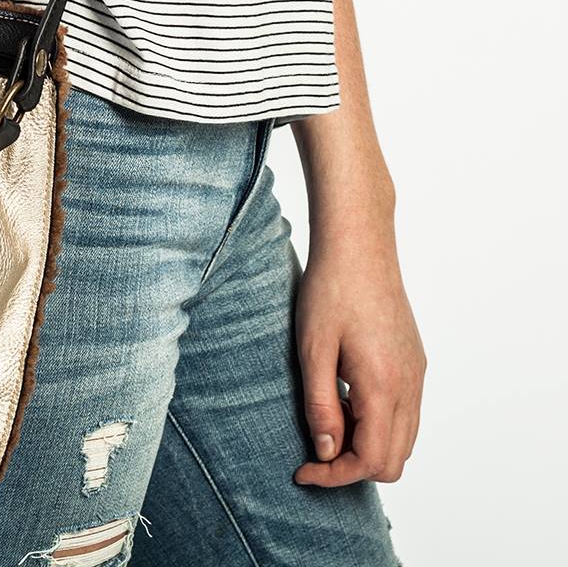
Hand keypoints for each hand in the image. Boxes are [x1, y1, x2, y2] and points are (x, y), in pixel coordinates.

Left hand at [293, 221, 425, 486]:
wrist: (359, 244)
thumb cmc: (330, 289)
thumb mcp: (313, 349)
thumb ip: (322, 405)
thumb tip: (325, 452)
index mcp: (385, 386)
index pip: (371, 461)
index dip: (334, 475)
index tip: (302, 471)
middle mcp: (410, 386)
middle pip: (393, 460)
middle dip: (353, 466)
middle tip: (313, 447)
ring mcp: (417, 374)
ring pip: (403, 439)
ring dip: (367, 444)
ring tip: (328, 415)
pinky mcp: (415, 361)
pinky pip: (406, 413)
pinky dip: (378, 422)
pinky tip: (346, 395)